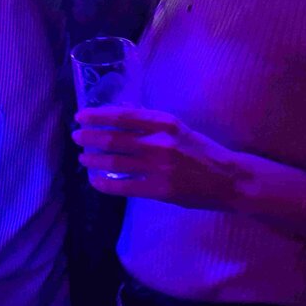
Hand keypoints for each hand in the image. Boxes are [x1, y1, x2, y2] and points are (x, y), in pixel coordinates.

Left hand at [71, 105, 247, 209]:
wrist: (229, 179)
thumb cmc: (202, 152)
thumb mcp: (179, 129)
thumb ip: (153, 125)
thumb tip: (121, 117)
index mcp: (165, 123)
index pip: (123, 116)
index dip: (98, 115)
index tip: (81, 116)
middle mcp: (161, 143)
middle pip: (114, 138)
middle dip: (90, 137)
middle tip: (76, 137)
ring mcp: (160, 168)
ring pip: (115, 162)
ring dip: (93, 159)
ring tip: (82, 158)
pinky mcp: (160, 190)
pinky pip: (124, 186)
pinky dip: (105, 184)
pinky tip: (94, 180)